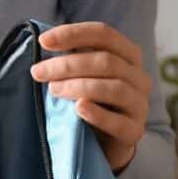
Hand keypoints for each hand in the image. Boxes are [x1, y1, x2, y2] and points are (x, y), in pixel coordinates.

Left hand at [30, 22, 151, 171]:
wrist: (106, 144)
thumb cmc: (92, 103)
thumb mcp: (83, 76)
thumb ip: (73, 59)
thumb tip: (44, 42)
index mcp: (128, 55)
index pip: (104, 34)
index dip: (73, 34)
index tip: (43, 41)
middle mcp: (138, 77)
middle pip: (106, 61)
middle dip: (67, 64)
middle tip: (38, 72)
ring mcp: (139, 105)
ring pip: (113, 88)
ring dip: (78, 86)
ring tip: (53, 90)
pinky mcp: (134, 131)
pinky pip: (118, 122)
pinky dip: (97, 114)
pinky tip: (79, 109)